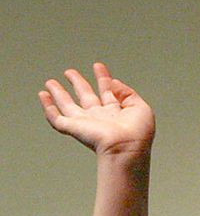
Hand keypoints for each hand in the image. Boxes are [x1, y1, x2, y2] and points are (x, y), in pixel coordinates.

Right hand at [39, 62, 154, 155]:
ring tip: (51, 82)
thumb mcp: (141, 108)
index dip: (103, 78)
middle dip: (78, 83)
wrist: (125, 148)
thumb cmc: (138, 135)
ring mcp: (86, 123)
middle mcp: (100, 118)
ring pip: (68, 106)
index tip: (98, 66)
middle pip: (86, 97)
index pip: (108, 92)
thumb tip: (114, 83)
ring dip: (59, 93)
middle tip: (70, 72)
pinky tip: (43, 96)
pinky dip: (48, 107)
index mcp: (117, 114)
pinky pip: (56, 118)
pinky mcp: (74, 129)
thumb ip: (128, 93)